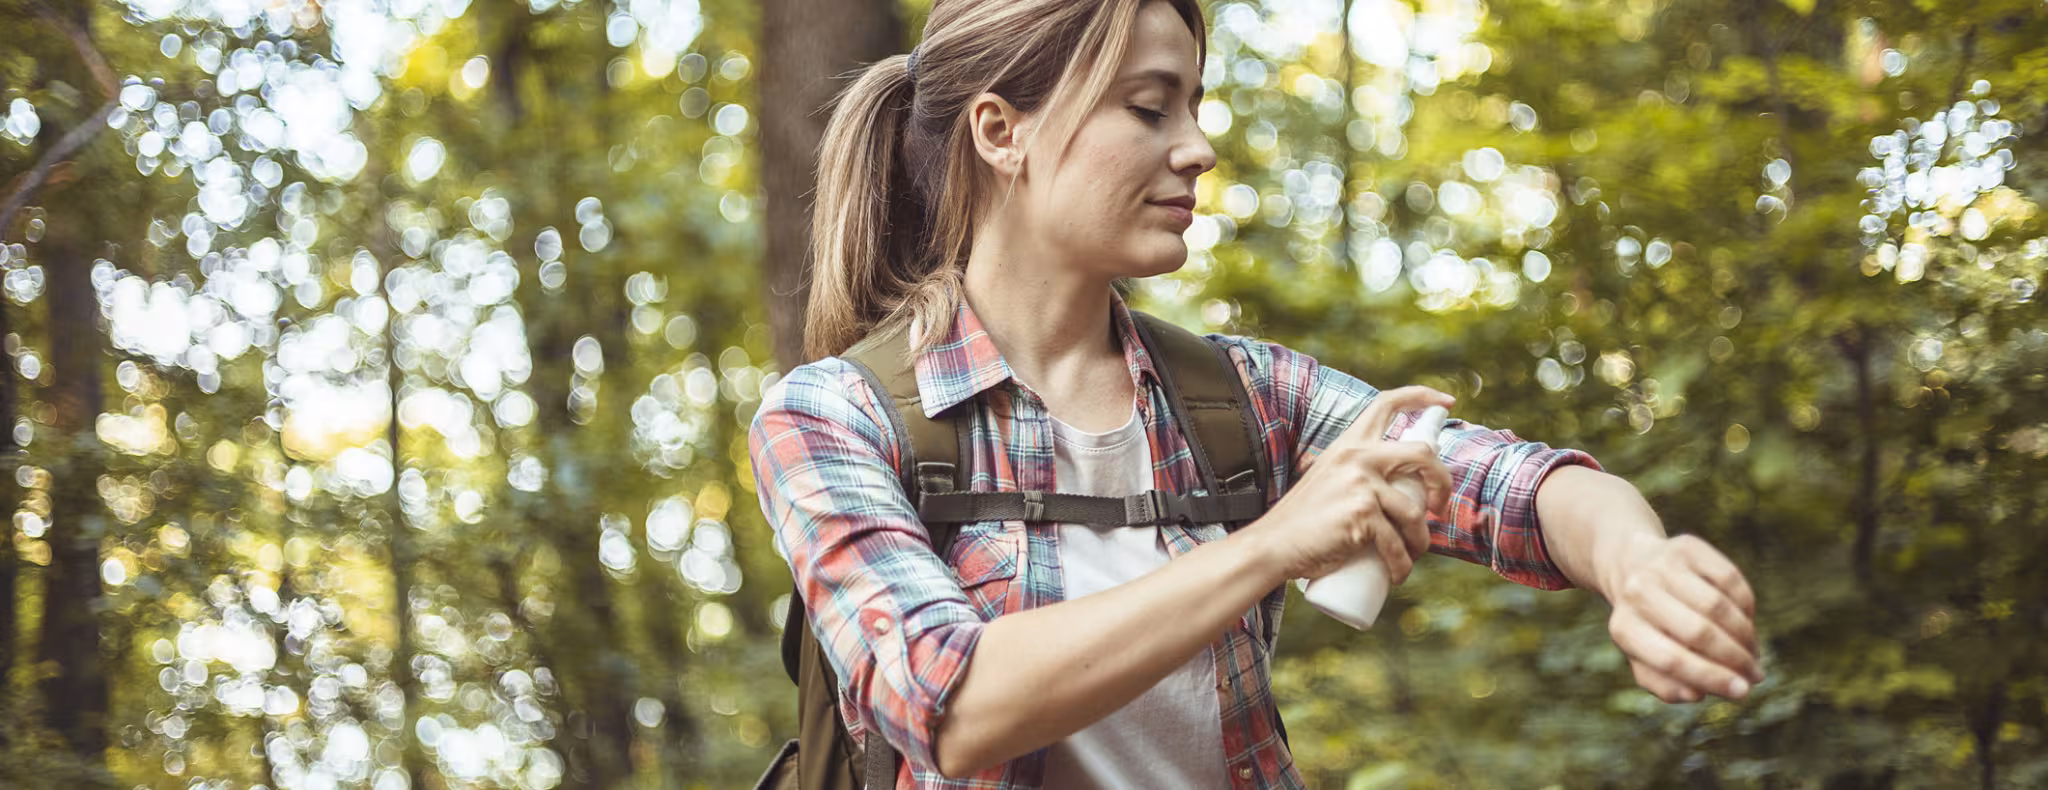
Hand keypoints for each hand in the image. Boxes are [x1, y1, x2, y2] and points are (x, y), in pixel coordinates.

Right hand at [1247, 386, 1455, 583]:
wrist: (1273, 545)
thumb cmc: (1303, 521)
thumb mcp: (1330, 480)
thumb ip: (1355, 474)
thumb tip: (1398, 489)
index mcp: (1348, 444)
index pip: (1387, 402)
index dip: (1421, 396)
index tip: (1446, 402)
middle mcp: (1357, 457)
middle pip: (1422, 453)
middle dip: (1443, 481)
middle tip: (1438, 507)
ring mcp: (1360, 484)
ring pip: (1415, 512)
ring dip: (1420, 541)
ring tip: (1410, 555)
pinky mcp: (1362, 514)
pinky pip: (1397, 543)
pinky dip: (1401, 565)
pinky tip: (1396, 574)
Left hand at [1604, 533, 1763, 702]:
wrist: (1632, 566)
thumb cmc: (1646, 625)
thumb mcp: (1644, 658)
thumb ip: (1666, 685)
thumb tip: (1697, 694)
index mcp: (1623, 628)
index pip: (1670, 660)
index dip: (1711, 678)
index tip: (1742, 692)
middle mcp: (1638, 593)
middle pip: (1698, 632)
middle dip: (1735, 659)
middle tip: (1755, 675)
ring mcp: (1662, 566)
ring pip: (1718, 606)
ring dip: (1745, 636)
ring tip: (1753, 654)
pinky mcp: (1687, 546)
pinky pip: (1730, 579)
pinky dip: (1746, 606)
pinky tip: (1746, 623)